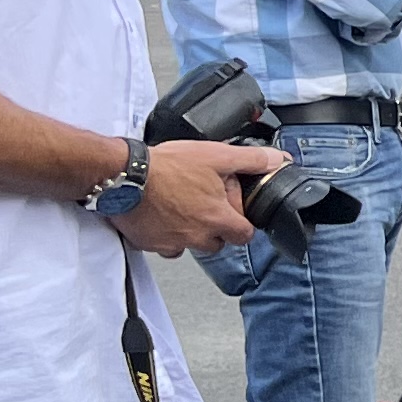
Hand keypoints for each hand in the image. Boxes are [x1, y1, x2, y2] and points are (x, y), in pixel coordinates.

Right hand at [120, 137, 284, 256]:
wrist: (124, 175)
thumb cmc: (166, 167)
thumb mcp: (217, 155)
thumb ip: (251, 160)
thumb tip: (276, 160)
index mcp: (216, 218)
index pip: (244, 235)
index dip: (243, 224)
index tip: (237, 214)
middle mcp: (196, 236)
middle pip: (218, 243)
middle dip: (216, 228)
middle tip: (206, 206)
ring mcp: (171, 242)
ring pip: (190, 245)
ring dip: (191, 232)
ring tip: (182, 207)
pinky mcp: (148, 242)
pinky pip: (163, 245)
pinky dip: (164, 234)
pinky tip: (161, 215)